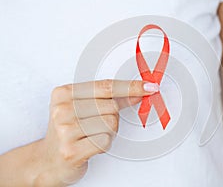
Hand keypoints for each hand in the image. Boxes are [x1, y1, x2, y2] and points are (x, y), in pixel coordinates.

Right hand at [33, 80, 157, 185]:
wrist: (49, 160)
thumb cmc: (68, 131)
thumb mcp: (83, 108)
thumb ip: (109, 98)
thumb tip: (138, 92)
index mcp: (64, 93)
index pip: (106, 86)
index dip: (130, 87)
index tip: (148, 87)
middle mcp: (62, 109)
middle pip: (112, 107)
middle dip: (112, 117)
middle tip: (95, 125)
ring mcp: (65, 130)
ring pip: (111, 124)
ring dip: (108, 132)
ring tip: (91, 135)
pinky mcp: (71, 150)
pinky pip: (106, 141)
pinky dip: (104, 144)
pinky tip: (90, 145)